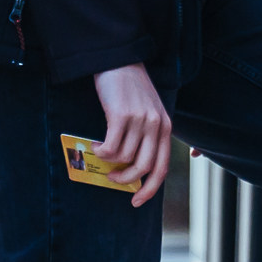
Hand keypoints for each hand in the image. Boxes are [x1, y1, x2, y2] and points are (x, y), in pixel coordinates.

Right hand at [88, 64, 172, 205]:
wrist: (118, 60)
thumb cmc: (129, 89)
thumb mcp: (147, 111)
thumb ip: (146, 135)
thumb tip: (131, 167)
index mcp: (165, 127)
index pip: (162, 168)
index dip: (149, 188)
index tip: (136, 201)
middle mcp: (156, 125)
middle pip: (144, 167)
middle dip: (126, 180)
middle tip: (113, 178)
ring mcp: (139, 120)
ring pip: (124, 158)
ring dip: (109, 161)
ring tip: (101, 152)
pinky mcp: (121, 115)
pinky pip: (111, 148)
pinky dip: (101, 152)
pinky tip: (96, 145)